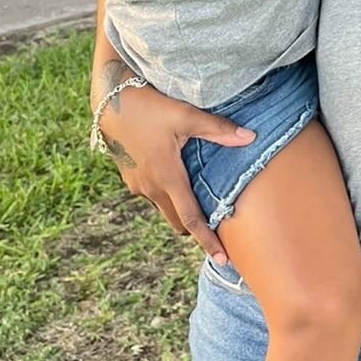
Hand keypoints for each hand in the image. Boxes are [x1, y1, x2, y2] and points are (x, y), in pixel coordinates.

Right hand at [95, 80, 253, 262]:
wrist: (109, 100)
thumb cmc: (148, 106)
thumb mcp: (185, 115)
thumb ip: (218, 130)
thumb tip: (251, 137)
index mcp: (167, 178)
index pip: (191, 220)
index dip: (208, 241)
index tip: (222, 259)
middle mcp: (151, 187)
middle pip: (178, 222)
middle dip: (196, 229)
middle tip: (218, 229)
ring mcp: (138, 184)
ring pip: (165, 208)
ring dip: (180, 209)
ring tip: (200, 199)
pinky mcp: (130, 176)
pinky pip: (153, 194)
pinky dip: (167, 194)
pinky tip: (177, 178)